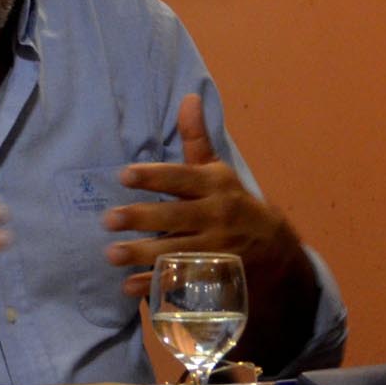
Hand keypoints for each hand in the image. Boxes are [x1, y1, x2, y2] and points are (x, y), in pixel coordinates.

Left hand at [106, 93, 303, 300]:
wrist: (277, 252)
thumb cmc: (234, 204)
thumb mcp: (219, 172)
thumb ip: (197, 140)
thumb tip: (188, 98)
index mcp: (216, 187)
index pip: (183, 179)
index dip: (154, 177)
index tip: (124, 175)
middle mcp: (218, 218)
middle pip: (177, 218)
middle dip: (143, 219)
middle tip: (108, 219)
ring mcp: (217, 250)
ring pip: (177, 252)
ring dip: (143, 255)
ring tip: (110, 254)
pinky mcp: (213, 277)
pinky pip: (181, 282)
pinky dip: (154, 286)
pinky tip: (128, 286)